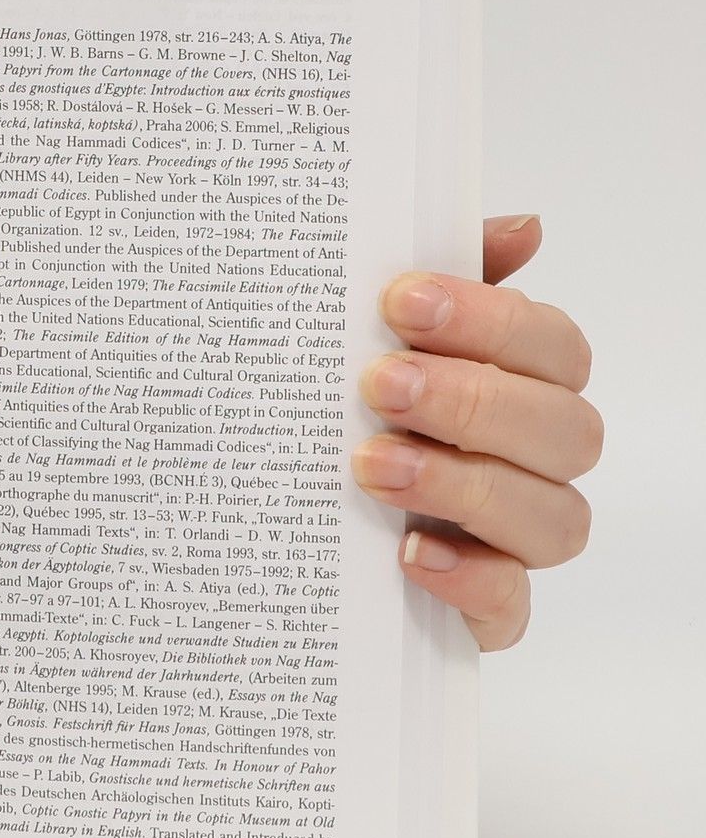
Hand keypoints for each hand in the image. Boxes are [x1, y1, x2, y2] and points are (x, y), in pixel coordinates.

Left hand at [352, 215, 600, 651]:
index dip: (489, 320)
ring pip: (553, 518)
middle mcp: (531, 462)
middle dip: (474, 401)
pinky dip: (468, 578)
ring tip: (373, 466)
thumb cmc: (344, 411)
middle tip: (381, 384)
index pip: (551, 346)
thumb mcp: (369, 336)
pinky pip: (510, 607)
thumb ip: (444, 278)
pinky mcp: (483, 610)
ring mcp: (513, 541)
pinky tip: (408, 552)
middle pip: (565, 430)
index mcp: (519, 387)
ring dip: (466, 485)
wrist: (271, 522)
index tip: (401, 300)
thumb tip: (522, 226)